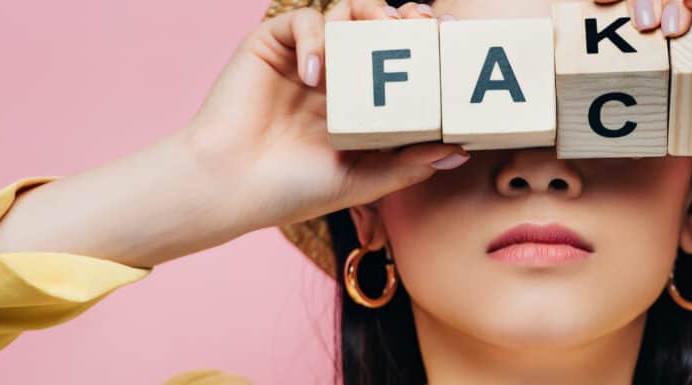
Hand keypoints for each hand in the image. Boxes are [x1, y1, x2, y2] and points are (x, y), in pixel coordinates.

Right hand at [179, 0, 466, 230]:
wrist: (230, 188)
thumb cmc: (291, 190)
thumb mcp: (363, 180)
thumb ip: (409, 164)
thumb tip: (460, 151)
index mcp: (361, 100)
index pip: (401, 59)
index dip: (426, 42)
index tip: (451, 38)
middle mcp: (336, 73)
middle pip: (377, 25)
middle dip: (404, 18)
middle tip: (419, 26)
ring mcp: (305, 58)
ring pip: (343, 11)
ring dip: (366, 15)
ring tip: (378, 31)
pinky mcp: (271, 47)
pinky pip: (300, 20)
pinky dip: (314, 37)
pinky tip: (315, 74)